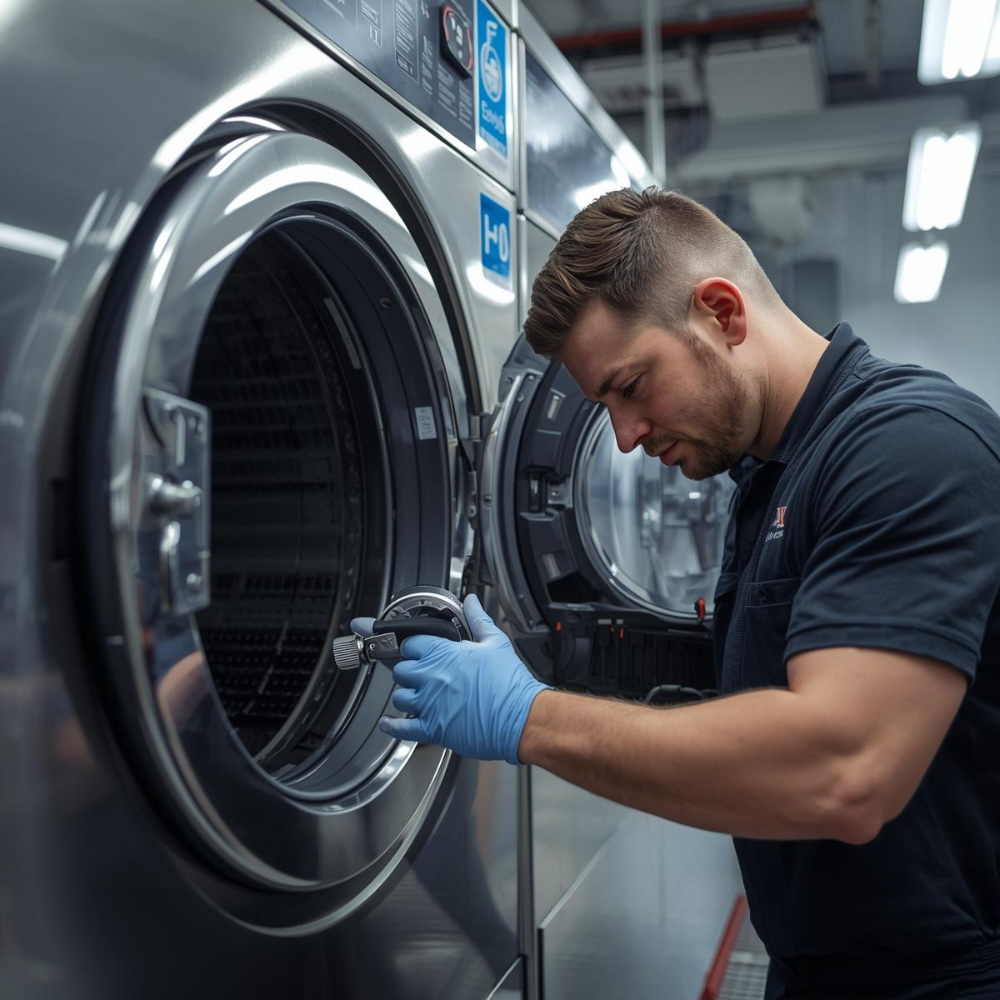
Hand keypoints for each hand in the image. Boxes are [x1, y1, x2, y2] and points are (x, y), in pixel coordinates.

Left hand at [376, 594, 547, 763]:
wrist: (521, 718)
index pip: (411, 644)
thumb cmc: (510, 683)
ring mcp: (430, 704)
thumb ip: (477, 619)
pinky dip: (392, 725)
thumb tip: (471, 602)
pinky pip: (403, 728)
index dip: (414, 647)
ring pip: (399, 697)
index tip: (416, 649)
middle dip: (408, 670)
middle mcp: (432, 678)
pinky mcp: (433, 729)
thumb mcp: (495, 642)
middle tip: (419, 672)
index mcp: (444, 653)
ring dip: (405, 695)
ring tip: (415, 694)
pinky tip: (389, 723)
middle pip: (400, 670)